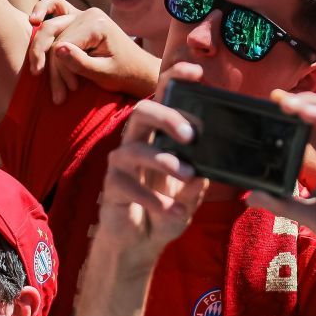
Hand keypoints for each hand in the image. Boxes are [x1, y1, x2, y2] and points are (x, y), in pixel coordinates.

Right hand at [25, 0, 160, 103]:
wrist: (138, 70)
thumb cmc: (123, 74)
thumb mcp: (103, 74)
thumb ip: (80, 63)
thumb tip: (56, 49)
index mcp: (96, 24)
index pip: (62, 45)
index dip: (59, 71)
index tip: (65, 93)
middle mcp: (89, 14)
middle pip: (54, 37)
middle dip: (50, 68)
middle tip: (56, 95)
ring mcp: (83, 13)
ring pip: (51, 28)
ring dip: (42, 52)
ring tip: (38, 74)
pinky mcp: (79, 17)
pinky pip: (56, 7)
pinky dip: (43, 10)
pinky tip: (32, 20)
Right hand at [94, 72, 212, 263]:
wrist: (140, 242)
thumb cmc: (167, 208)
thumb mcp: (190, 195)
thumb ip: (197, 183)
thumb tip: (202, 173)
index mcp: (158, 134)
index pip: (163, 97)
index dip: (175, 79)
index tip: (197, 73)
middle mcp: (137, 141)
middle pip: (142, 111)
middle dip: (166, 116)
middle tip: (190, 135)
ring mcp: (122, 162)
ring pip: (136, 149)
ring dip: (164, 160)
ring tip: (188, 175)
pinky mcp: (112, 186)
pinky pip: (130, 186)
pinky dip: (155, 200)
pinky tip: (175, 212)